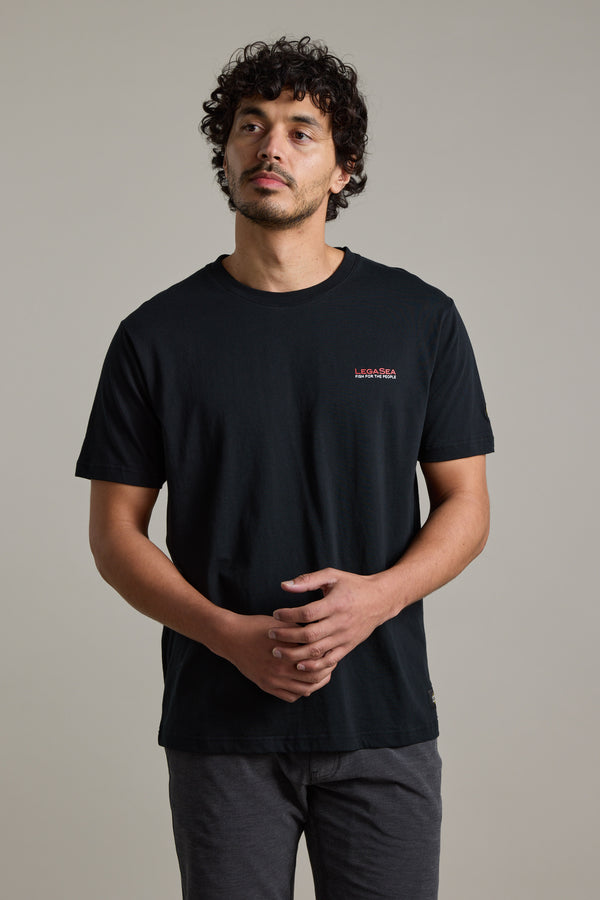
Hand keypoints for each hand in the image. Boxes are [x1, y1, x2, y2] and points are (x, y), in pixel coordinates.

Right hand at [224, 613, 333, 702]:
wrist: (232, 637)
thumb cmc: (257, 627)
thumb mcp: (281, 625)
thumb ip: (300, 632)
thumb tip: (319, 636)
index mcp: (287, 651)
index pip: (316, 659)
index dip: (327, 655)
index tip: (331, 650)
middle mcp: (281, 668)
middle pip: (314, 677)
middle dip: (326, 671)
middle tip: (330, 664)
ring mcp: (274, 680)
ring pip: (304, 690)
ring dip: (315, 683)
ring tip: (320, 675)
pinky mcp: (266, 686)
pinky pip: (290, 696)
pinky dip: (300, 692)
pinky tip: (303, 682)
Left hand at [269, 568, 397, 675]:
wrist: (381, 599)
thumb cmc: (353, 585)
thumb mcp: (332, 576)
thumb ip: (308, 580)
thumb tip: (284, 586)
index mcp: (335, 604)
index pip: (307, 613)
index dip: (288, 615)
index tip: (275, 614)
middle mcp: (340, 622)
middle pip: (309, 635)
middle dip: (286, 637)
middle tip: (270, 635)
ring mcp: (345, 637)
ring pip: (317, 651)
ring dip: (295, 654)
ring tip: (277, 652)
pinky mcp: (348, 646)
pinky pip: (330, 661)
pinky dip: (314, 666)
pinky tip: (299, 665)